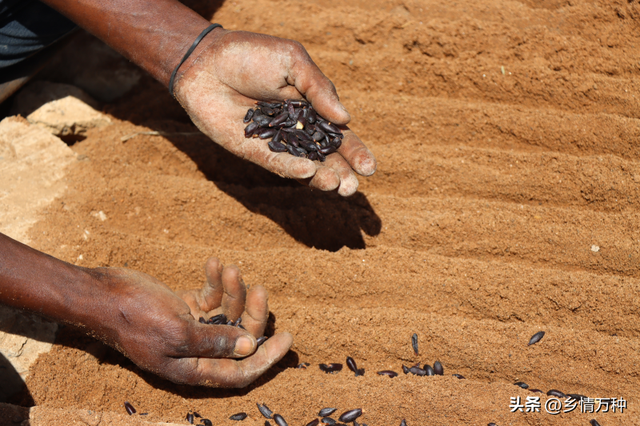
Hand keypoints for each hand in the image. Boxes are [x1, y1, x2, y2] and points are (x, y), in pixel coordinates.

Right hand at [90, 258, 291, 386]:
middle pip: (238, 338)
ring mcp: (191, 328)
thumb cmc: (134, 315)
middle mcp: (195, 351)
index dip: (266, 358)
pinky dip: (215, 281)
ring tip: (230, 267)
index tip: (287, 338)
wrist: (101, 293)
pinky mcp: (184, 308)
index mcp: (193, 368)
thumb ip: (213, 342)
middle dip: (252, 313)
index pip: (240, 371)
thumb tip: (249, 348)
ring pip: (227, 313)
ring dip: (233, 290)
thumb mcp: (177, 332)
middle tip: (258, 288)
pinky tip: (213, 262)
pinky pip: (210, 296)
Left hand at [173, 29, 376, 195]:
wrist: (206, 60)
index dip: (355, 152)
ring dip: (321, 177)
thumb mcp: (292, 62)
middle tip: (352, 188)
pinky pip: (275, 162)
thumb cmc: (251, 55)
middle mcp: (298, 131)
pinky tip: (307, 172)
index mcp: (313, 110)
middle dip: (342, 173)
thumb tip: (345, 118)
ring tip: (337, 186)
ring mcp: (276, 143)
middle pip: (326, 158)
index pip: (340, 136)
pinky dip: (292, 168)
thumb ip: (318, 88)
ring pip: (304, 165)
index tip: (369, 168)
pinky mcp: (253, 150)